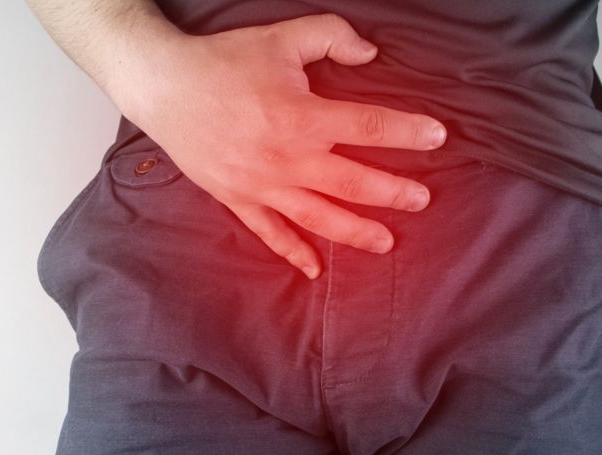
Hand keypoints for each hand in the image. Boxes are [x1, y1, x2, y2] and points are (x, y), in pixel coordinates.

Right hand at [114, 13, 445, 278]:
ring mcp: (262, 186)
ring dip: (356, 232)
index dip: (407, 132)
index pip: (369, 126)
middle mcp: (287, 159)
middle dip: (393, 193)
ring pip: (319, 218)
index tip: (438, 137)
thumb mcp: (283, 36)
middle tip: (422, 200)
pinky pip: (270, 233)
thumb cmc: (224, 61)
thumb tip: (371, 54)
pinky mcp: (238, 199)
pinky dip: (292, 252)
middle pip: (353, 183)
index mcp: (302, 117)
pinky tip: (315, 270)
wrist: (163, 87)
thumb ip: (334, 37)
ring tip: (386, 242)